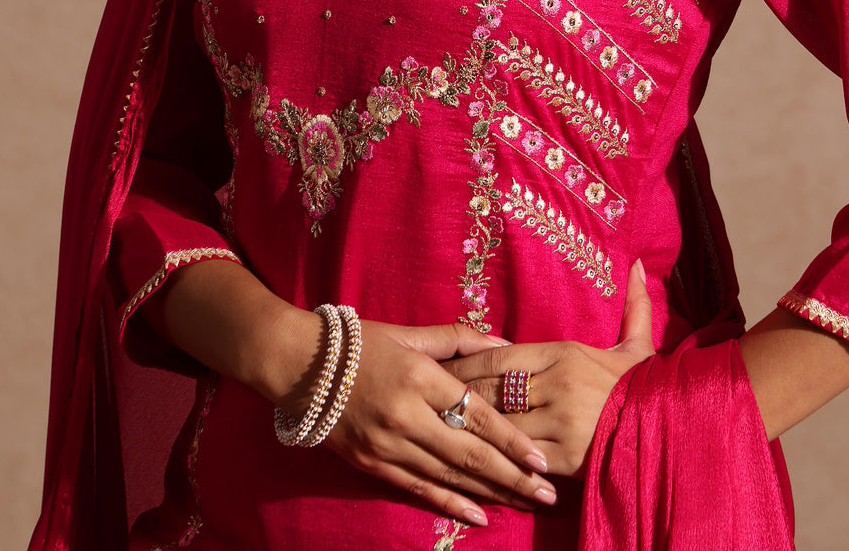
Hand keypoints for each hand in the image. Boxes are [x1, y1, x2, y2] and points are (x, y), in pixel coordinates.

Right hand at [299, 319, 557, 528]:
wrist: (300, 365)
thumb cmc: (361, 343)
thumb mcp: (411, 333)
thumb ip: (459, 339)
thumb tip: (507, 343)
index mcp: (419, 376)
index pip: (476, 414)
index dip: (511, 440)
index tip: (542, 458)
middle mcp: (406, 415)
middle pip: (469, 453)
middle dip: (513, 476)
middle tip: (547, 492)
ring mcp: (388, 444)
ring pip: (449, 475)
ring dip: (491, 493)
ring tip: (526, 503)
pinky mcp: (372, 464)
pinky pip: (419, 488)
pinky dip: (451, 503)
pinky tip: (479, 515)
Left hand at [442, 260, 654, 478]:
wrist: (674, 434)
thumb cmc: (647, 389)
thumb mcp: (638, 347)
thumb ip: (633, 306)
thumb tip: (635, 265)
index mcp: (566, 352)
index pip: (498, 354)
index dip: (465, 362)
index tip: (440, 366)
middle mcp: (558, 382)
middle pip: (491, 387)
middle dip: (457, 394)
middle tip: (425, 396)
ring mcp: (559, 420)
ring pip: (498, 422)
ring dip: (468, 426)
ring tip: (437, 426)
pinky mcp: (564, 457)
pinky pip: (517, 456)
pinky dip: (494, 457)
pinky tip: (471, 458)